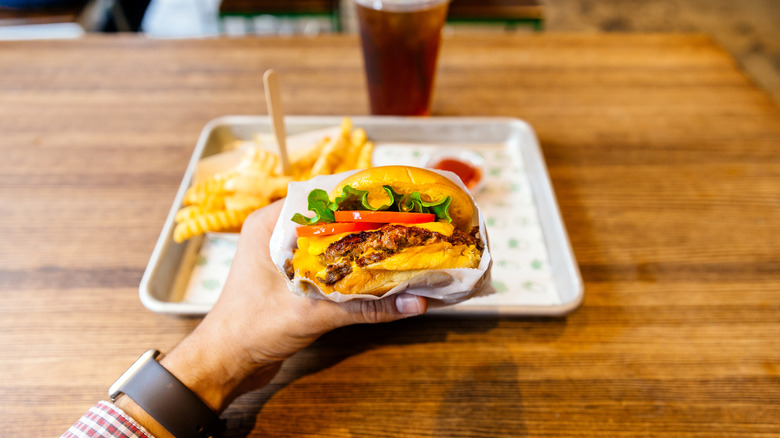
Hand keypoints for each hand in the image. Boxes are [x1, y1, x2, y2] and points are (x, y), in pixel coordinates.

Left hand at [160, 200, 426, 413]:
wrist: (225, 364)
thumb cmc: (249, 330)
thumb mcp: (311, 314)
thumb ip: (365, 307)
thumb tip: (414, 301)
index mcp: (270, 225)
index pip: (321, 198)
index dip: (359, 199)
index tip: (394, 201)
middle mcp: (276, 235)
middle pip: (331, 221)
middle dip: (367, 226)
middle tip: (406, 225)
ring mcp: (285, 257)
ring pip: (332, 245)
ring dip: (361, 250)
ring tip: (399, 247)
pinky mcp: (293, 279)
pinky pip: (328, 267)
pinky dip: (351, 271)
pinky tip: (378, 275)